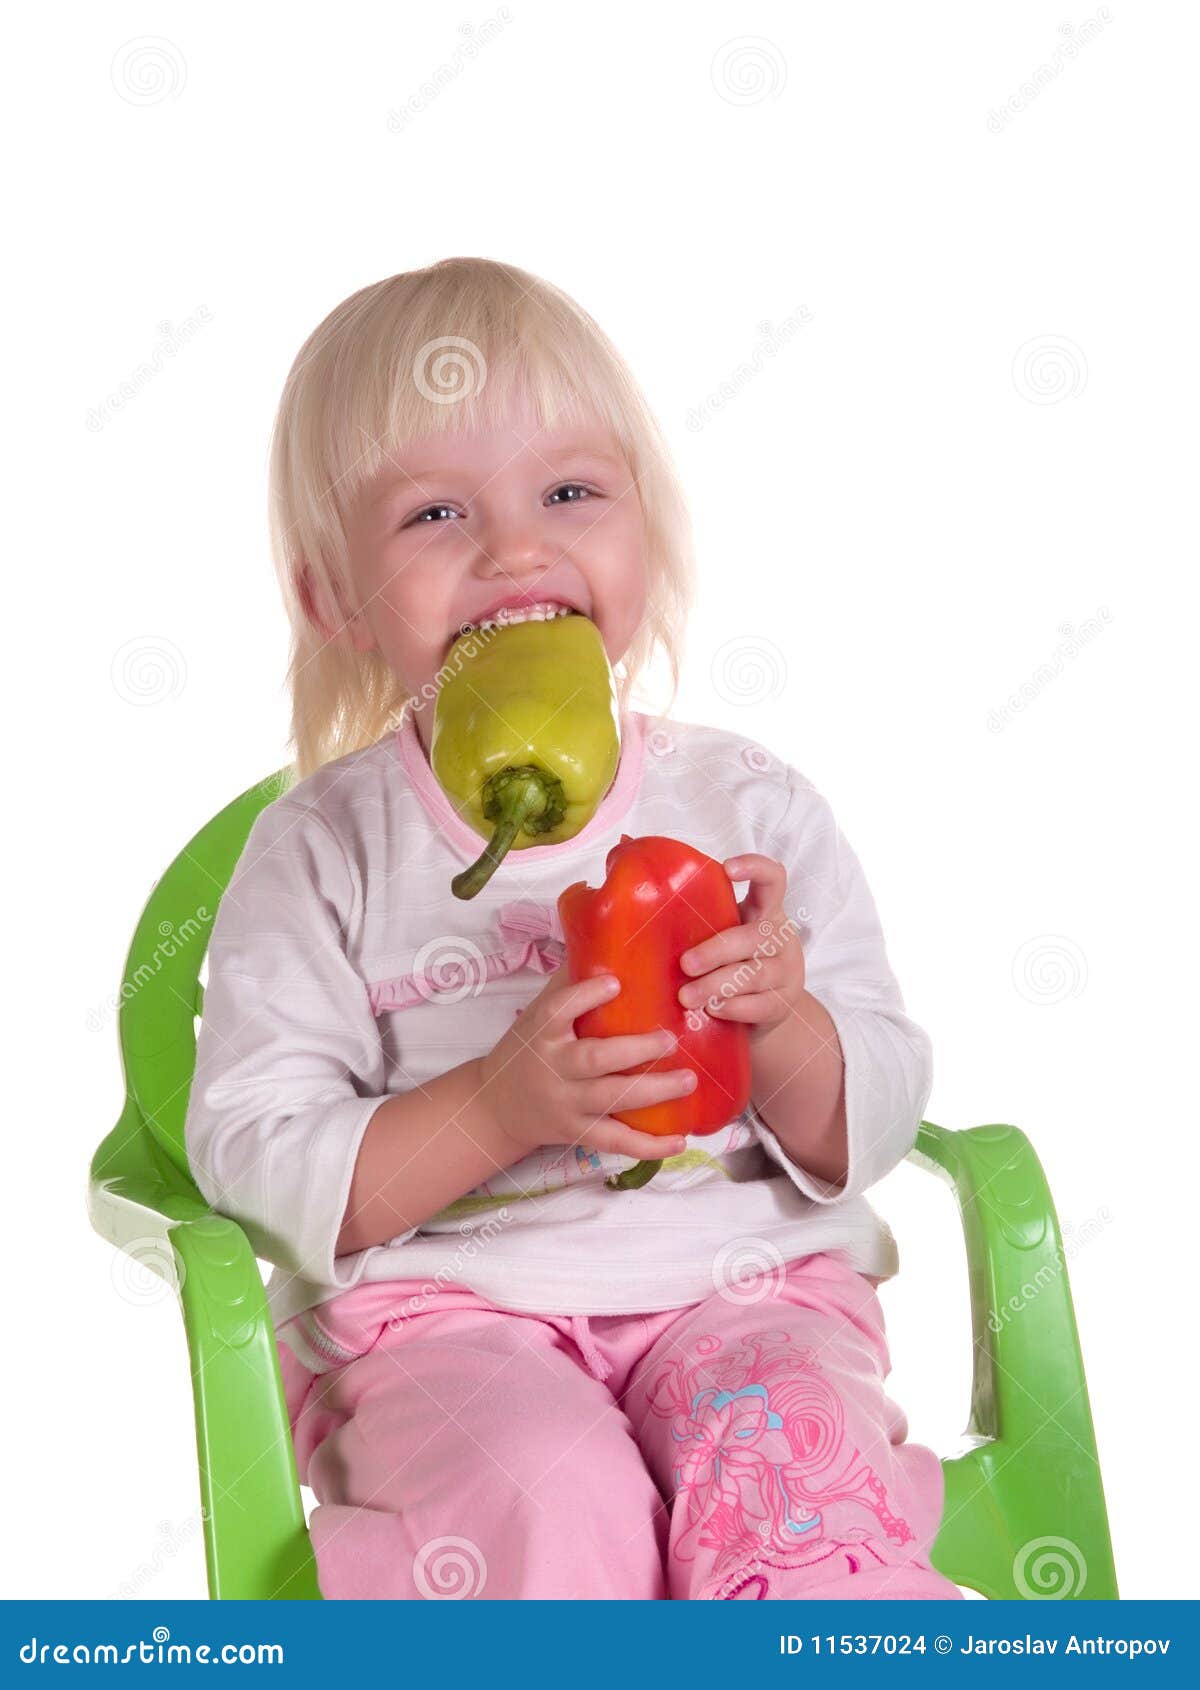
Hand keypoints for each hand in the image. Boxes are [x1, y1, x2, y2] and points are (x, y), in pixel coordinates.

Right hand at [476, 965, 694, 1164]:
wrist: (496, 1105)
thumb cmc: (528, 1048)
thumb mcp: (537, 1014)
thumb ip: (569, 984)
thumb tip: (606, 936)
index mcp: (542, 1032)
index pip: (558, 1011)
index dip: (584, 997)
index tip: (616, 983)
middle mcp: (554, 1068)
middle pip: (594, 1060)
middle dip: (635, 1051)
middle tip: (672, 1038)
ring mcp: (567, 1103)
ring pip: (611, 1099)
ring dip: (653, 1092)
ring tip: (689, 1081)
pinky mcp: (578, 1132)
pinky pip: (616, 1141)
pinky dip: (648, 1146)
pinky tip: (680, 1141)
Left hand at [676, 853, 806, 1042]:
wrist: (764, 1010)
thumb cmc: (728, 959)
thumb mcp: (718, 928)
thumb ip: (687, 903)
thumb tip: (622, 845)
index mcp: (764, 910)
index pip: (773, 878)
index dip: (756, 868)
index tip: (727, 869)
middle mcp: (779, 937)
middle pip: (755, 936)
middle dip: (718, 950)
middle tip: (684, 964)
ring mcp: (785, 971)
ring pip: (755, 974)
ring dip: (717, 984)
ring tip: (686, 997)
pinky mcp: (782, 1003)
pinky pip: (760, 1005)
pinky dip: (733, 1008)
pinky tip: (711, 1010)